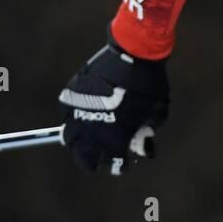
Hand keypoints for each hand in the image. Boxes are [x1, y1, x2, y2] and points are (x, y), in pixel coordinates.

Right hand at [58, 31, 169, 174]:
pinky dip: (71, 121)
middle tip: (95, 164)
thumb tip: (141, 145)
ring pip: (69, 139)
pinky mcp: (70, 96)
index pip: (113, 164)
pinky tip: (80, 120)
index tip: (121, 165)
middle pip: (84, 158)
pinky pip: (65, 116)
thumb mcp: (157, 114)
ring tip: (85, 144)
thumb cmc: (149, 86)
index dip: (118, 166)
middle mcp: (93, 130)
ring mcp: (78, 113)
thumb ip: (147, 133)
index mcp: (115, 139)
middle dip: (91, 163)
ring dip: (77, 144)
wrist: (132, 55)